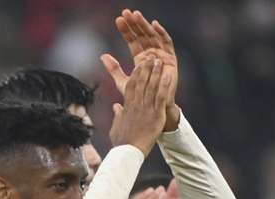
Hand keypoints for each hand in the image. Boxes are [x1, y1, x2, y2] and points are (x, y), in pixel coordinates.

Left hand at [101, 9, 179, 130]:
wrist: (153, 111)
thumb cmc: (139, 98)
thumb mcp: (124, 82)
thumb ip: (114, 69)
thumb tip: (102, 55)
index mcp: (141, 59)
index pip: (132, 41)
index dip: (126, 30)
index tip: (118, 20)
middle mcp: (152, 55)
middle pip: (142, 36)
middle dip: (134, 24)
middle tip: (126, 13)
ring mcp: (162, 57)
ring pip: (153, 37)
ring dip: (145, 25)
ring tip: (136, 15)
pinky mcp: (171, 61)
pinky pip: (167, 44)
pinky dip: (162, 34)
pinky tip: (155, 24)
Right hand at [107, 58, 172, 155]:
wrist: (128, 151)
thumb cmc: (121, 142)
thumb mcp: (116, 127)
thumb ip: (117, 115)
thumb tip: (116, 106)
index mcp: (127, 107)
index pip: (131, 86)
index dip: (136, 74)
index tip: (139, 65)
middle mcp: (136, 105)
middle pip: (141, 83)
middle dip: (146, 69)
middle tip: (151, 57)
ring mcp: (146, 109)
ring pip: (151, 87)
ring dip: (156, 73)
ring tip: (160, 61)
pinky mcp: (155, 115)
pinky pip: (160, 98)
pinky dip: (164, 86)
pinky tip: (168, 76)